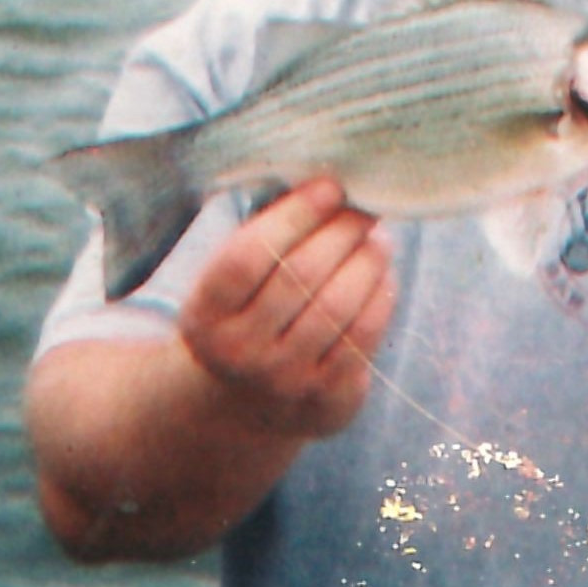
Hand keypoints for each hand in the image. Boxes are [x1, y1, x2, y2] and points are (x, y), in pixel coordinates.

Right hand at [178, 177, 395, 440]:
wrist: (247, 402)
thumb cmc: (248, 313)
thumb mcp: (232, 281)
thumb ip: (269, 235)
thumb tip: (331, 183)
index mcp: (206, 314)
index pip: (249, 255)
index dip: (295, 214)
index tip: (330, 186)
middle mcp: (240, 353)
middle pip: (301, 276)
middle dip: (342, 231)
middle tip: (365, 208)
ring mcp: (283, 382)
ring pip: (339, 306)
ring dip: (369, 261)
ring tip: (379, 238)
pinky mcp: (326, 402)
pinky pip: (364, 337)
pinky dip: (380, 297)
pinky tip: (382, 277)